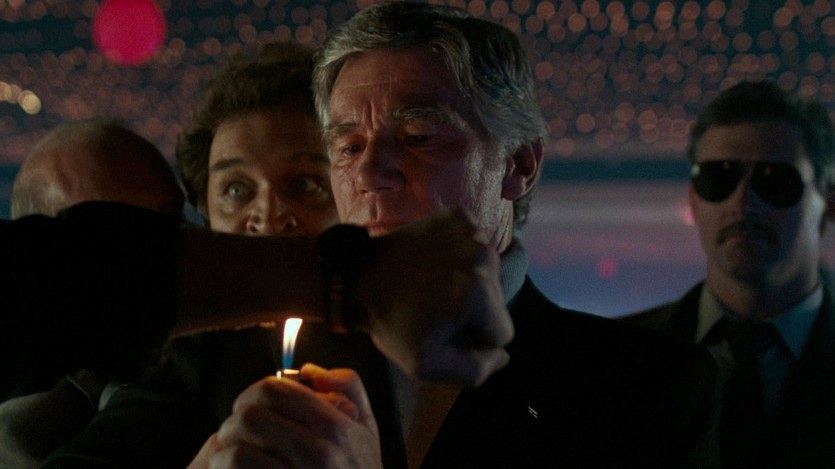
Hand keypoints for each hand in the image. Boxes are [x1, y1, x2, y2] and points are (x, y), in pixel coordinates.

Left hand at [188, 364, 381, 468]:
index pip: (276, 389)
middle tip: (236, 435)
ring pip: (235, 452)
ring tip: (231, 460)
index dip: (253, 393)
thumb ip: (348, 388)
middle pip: (249, 417)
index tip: (249, 406)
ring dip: (224, 454)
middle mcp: (320, 452)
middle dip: (233, 423)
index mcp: (338, 426)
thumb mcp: (367, 430)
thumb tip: (308, 369)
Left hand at [358, 207, 513, 385]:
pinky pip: (476, 249)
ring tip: (434, 285)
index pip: (502, 333)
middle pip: (497, 302)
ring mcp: (472, 231)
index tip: (444, 330)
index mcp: (479, 292)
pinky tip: (435, 263)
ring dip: (468, 284)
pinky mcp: (461, 216)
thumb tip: (502, 355)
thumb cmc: (393, 323)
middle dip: (473, 311)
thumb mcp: (427, 365)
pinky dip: (460, 257)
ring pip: (488, 275)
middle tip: (436, 308)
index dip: (474, 341)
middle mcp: (483, 254)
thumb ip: (474, 371)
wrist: (359, 275)